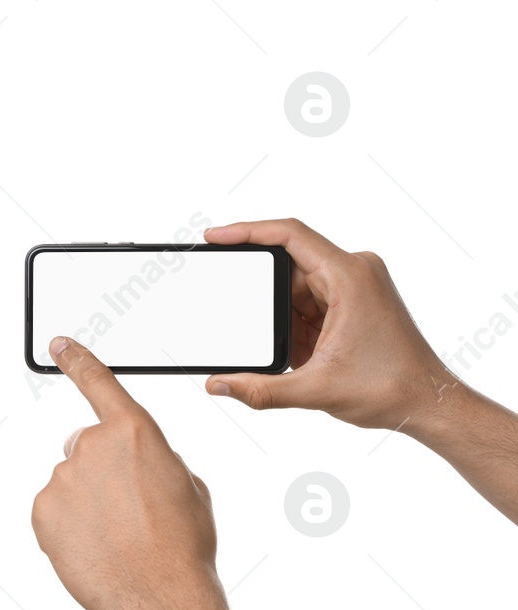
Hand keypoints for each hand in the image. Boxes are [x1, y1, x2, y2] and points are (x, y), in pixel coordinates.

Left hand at [32, 337, 224, 609]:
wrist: (158, 594)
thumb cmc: (181, 547)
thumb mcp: (188, 489)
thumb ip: (156, 459)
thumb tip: (138, 460)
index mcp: (134, 433)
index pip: (100, 385)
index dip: (79, 362)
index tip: (59, 345)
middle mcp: (93, 446)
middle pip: (87, 447)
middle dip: (102, 470)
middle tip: (127, 508)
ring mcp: (63, 477)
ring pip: (72, 483)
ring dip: (88, 503)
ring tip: (117, 534)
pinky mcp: (42, 509)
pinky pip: (54, 510)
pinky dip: (69, 526)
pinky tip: (94, 545)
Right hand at [203, 219, 447, 429]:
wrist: (429, 404)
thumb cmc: (393, 388)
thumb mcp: (317, 390)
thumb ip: (260, 389)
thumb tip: (217, 385)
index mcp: (350, 277)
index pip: (290, 235)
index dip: (247, 232)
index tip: (215, 238)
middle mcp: (354, 272)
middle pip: (288, 264)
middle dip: (263, 295)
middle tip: (243, 315)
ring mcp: (354, 286)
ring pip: (296, 287)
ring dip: (283, 318)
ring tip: (297, 352)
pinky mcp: (351, 301)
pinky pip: (309, 302)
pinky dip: (295, 326)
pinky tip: (303, 353)